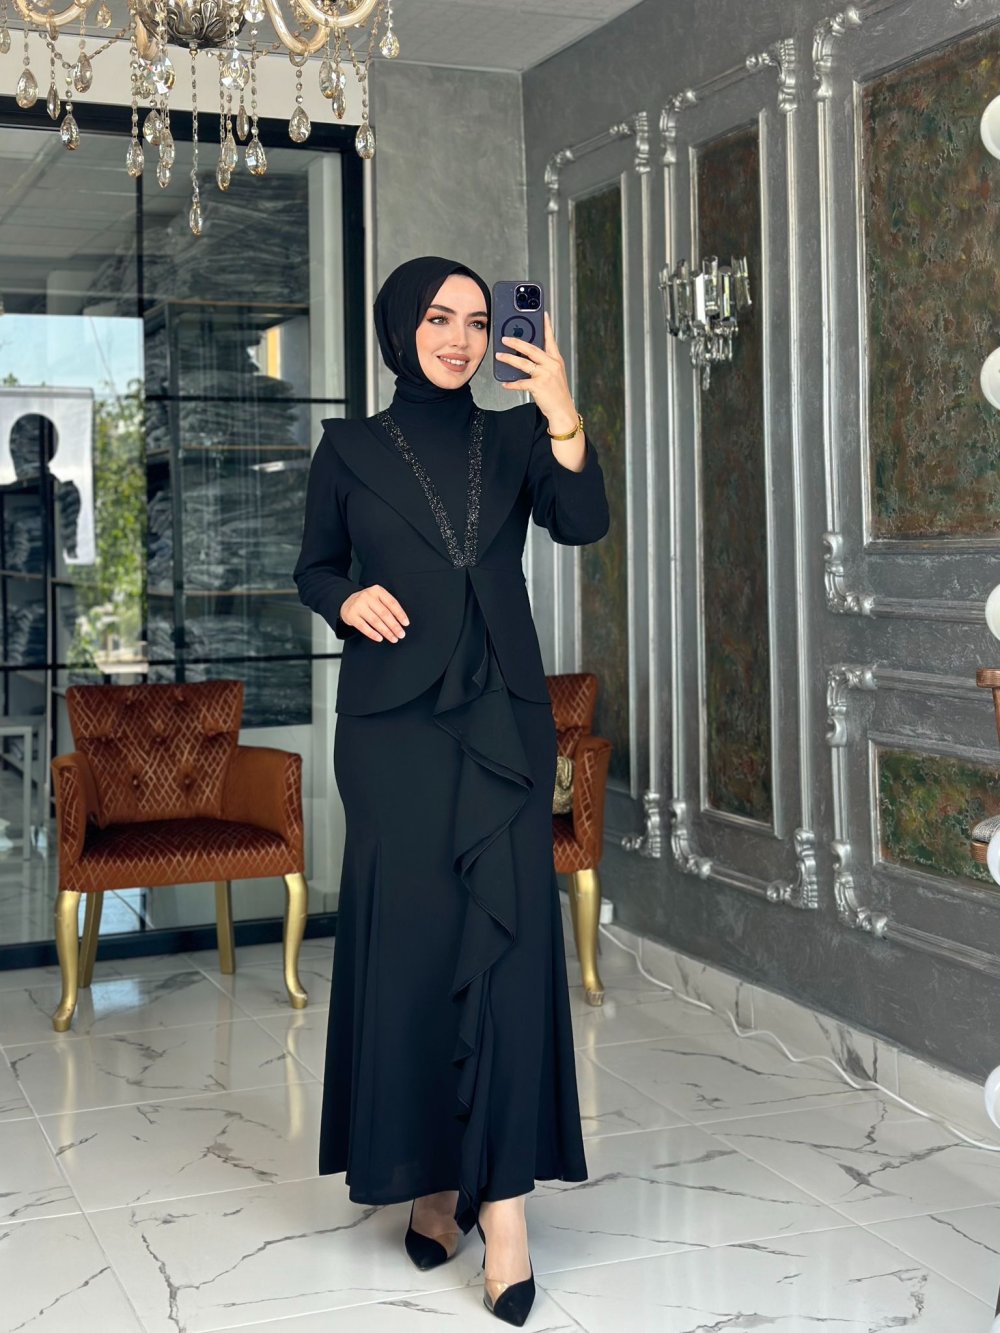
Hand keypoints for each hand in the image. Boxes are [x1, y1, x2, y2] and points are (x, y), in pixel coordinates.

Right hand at [340, 585, 408, 642]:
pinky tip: (380, 638)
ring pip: (375, 621)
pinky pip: (363, 627)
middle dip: (394, 626)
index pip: (391, 603)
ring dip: (386, 631)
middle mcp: (367, 596)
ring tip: (393, 638)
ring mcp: (358, 605)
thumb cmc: (367, 602)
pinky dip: (372, 634)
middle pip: (384, 613)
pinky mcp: (351, 615)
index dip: (400, 614)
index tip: (405, 623)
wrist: (347, 603)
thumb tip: (400, 621)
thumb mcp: (377, 598)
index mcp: (377, 591)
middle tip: (401, 634)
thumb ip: (388, 606)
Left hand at [495, 310, 577, 431]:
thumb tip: (526, 356)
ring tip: (499, 356)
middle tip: (505, 338)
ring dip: (509, 359)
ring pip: (523, 363)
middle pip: (532, 349)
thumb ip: (544, 363)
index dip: (546, 326)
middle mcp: (552, 365)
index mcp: (556, 360)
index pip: (550, 339)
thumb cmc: (557, 394)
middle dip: (516, 342)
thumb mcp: (555, 374)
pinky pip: (521, 382)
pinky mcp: (538, 386)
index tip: (542, 314)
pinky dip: (511, 383)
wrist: (563, 411)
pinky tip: (505, 384)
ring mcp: (545, 375)